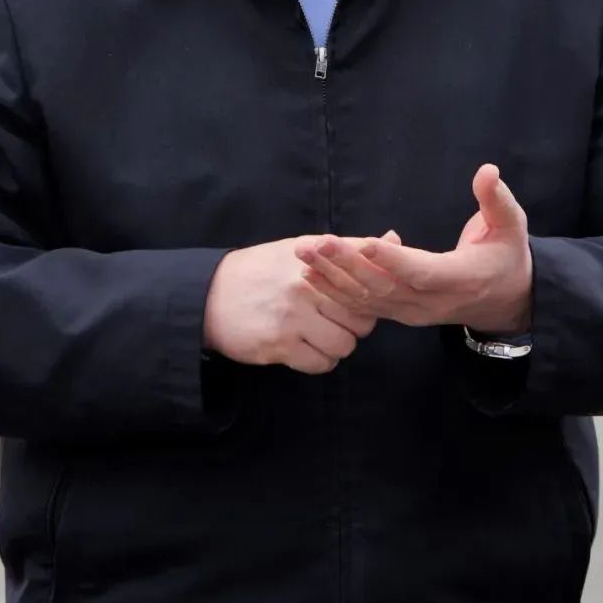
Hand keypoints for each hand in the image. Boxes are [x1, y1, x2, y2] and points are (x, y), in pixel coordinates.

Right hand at [203, 234, 398, 375]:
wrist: (209, 295)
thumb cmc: (261, 270)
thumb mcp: (301, 248)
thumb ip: (348, 247)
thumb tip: (393, 238)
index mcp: (314, 259)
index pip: (364, 280)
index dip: (370, 296)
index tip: (361, 300)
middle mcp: (305, 286)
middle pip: (360, 319)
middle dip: (355, 325)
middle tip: (337, 320)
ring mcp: (292, 317)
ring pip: (343, 345)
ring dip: (336, 345)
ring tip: (320, 335)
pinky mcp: (279, 345)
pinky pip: (320, 364)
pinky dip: (318, 360)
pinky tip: (306, 348)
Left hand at [295, 165, 532, 332]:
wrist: (502, 301)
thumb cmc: (506, 256)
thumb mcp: (511, 226)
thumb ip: (496, 200)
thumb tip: (487, 171)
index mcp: (459, 278)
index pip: (422, 272)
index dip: (394, 260)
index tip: (366, 241)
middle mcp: (430, 302)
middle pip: (384, 287)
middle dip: (349, 265)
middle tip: (318, 243)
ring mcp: (411, 312)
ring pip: (367, 299)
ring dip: (332, 277)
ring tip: (303, 254)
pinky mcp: (398, 313)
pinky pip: (363, 306)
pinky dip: (334, 291)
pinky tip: (309, 275)